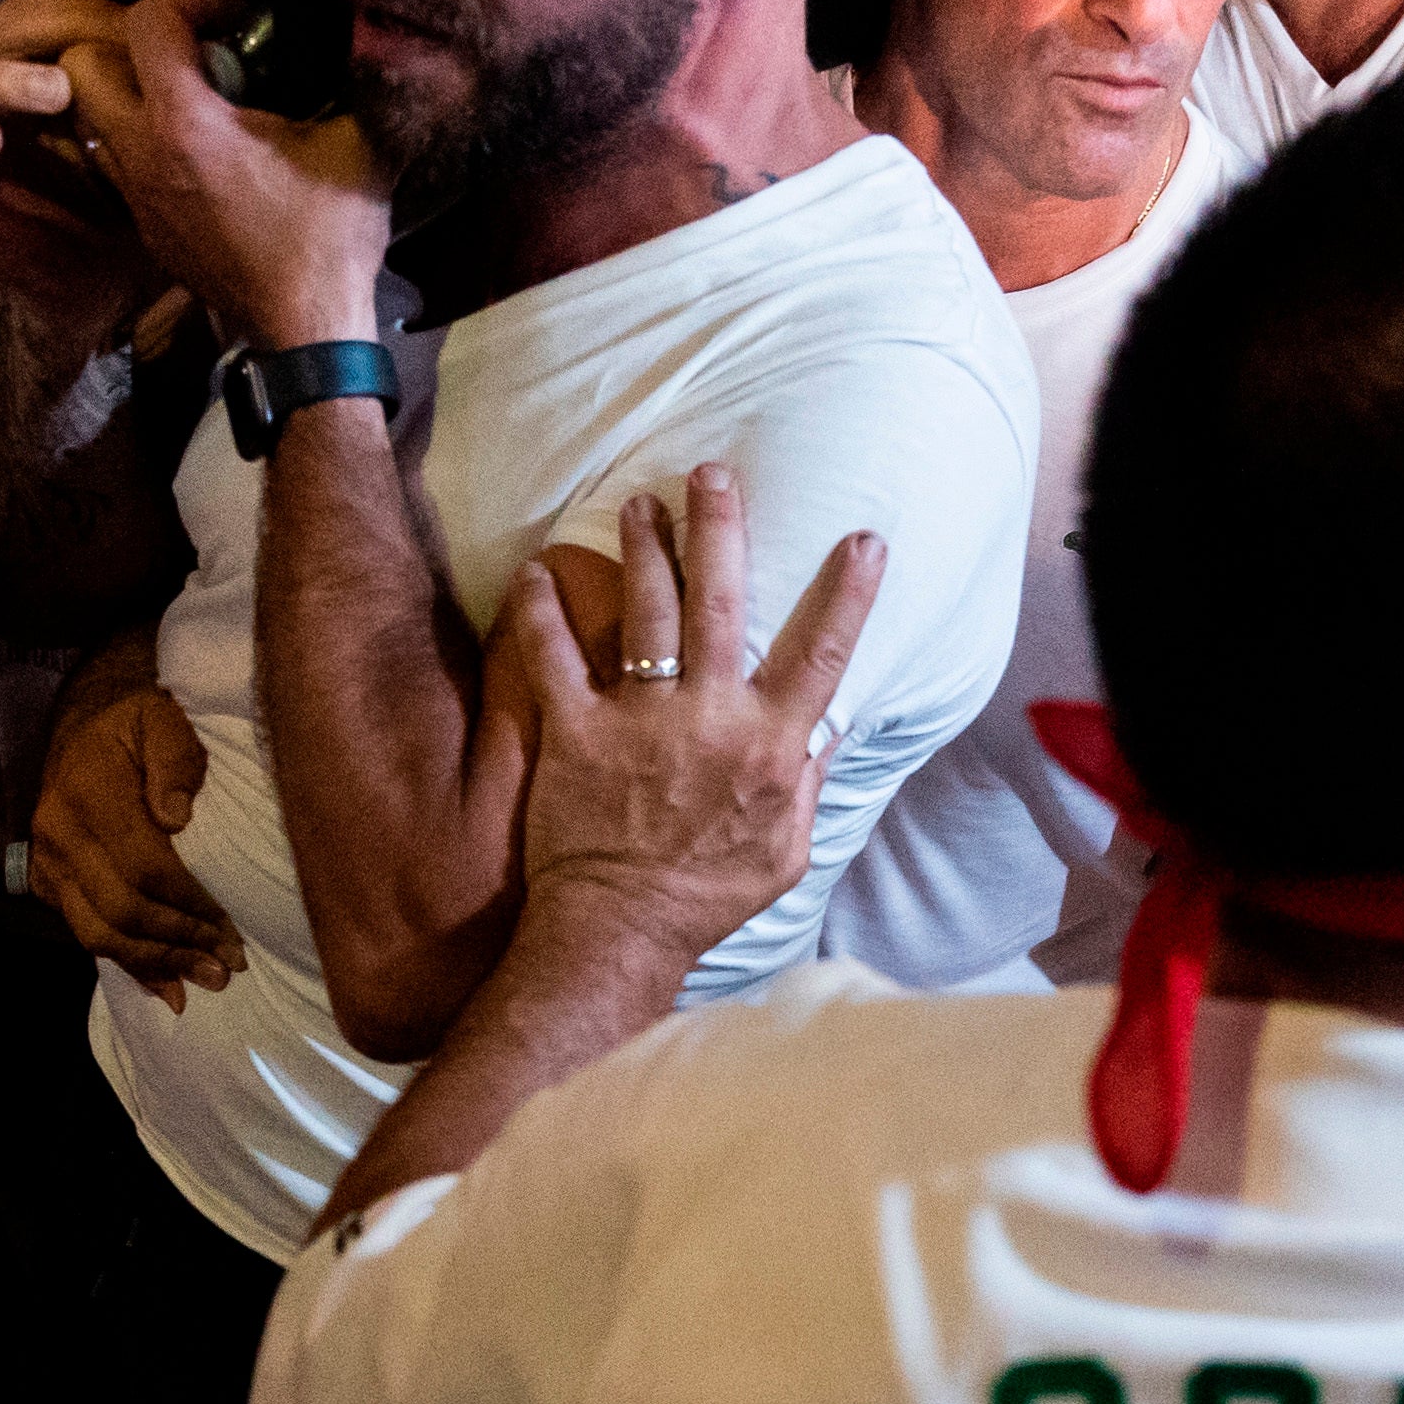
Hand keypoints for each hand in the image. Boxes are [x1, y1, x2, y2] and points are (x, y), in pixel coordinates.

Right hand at [0, 0, 150, 325]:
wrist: (94, 279)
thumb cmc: (107, 190)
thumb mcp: (122, 121)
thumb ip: (112, 58)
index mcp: (14, 64)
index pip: (27, 15)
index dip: (71, 11)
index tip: (129, 23)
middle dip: (42, 34)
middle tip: (96, 45)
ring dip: (1, 82)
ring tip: (54, 90)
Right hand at [29, 644, 246, 1009]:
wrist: (83, 724)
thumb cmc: (136, 722)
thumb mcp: (163, 717)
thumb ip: (175, 759)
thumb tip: (177, 816)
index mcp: (88, 792)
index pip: (144, 867)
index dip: (191, 904)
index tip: (233, 929)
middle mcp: (58, 833)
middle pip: (121, 910)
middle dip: (179, 943)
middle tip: (230, 967)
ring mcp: (47, 863)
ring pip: (98, 933)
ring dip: (157, 964)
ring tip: (208, 980)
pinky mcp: (48, 883)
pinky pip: (86, 934)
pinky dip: (129, 966)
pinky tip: (168, 990)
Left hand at [63, 0, 392, 347]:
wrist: (305, 331)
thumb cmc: (329, 238)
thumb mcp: (360, 146)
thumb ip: (362, 82)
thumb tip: (375, 36)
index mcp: (187, 123)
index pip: (149, 20)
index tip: (231, 11)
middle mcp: (143, 152)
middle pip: (80, 64)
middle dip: (122, 41)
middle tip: (178, 45)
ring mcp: (135, 192)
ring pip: (84, 115)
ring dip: (119, 90)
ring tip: (177, 89)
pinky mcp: (142, 224)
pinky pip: (110, 160)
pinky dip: (133, 137)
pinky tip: (187, 144)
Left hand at [488, 465, 882, 969]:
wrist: (619, 931)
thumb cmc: (707, 897)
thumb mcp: (785, 851)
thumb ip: (805, 781)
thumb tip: (832, 725)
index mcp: (770, 745)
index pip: (821, 654)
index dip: (848, 593)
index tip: (866, 538)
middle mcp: (711, 717)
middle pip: (722, 602)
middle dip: (721, 528)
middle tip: (712, 471)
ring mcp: (641, 720)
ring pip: (647, 610)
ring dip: (645, 547)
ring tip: (640, 501)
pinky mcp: (577, 731)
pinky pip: (556, 656)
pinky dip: (543, 610)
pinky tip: (538, 571)